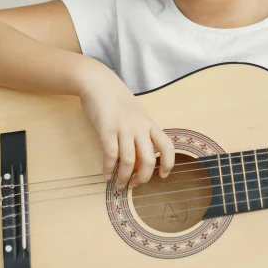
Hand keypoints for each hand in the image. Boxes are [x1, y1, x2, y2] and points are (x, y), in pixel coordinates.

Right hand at [78, 62, 174, 189]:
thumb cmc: (116, 99)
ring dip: (125, 178)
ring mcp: (123, 128)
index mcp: (149, 123)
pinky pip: (110, 155)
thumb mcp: (135, 114)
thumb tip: (138, 159)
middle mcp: (139, 127)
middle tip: (136, 184)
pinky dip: (108, 169)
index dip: (169, 163)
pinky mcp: (106, 129)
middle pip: (149, 159)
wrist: (98, 82)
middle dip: (144, 177)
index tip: (163, 176)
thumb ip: (140, 132)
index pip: (167, 146)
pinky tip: (106, 175)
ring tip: (119, 185)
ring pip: (130, 161)